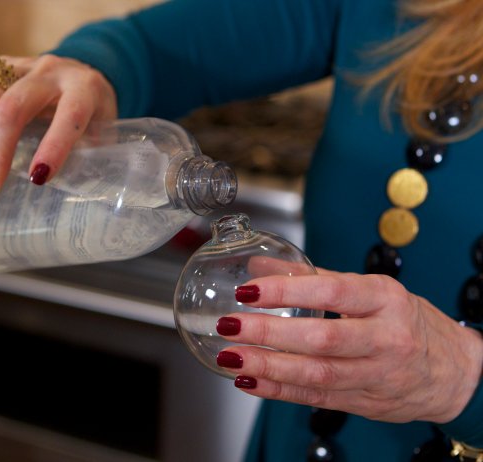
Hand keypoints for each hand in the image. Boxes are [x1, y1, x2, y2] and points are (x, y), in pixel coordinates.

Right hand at [0, 54, 117, 196]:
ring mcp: (21, 68)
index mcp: (84, 88)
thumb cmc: (95, 111)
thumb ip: (91, 156)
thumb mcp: (104, 131)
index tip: (37, 179)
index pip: (69, 114)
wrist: (84, 70)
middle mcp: (50, 73)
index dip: (54, 147)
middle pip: (14, 105)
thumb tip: (70, 193)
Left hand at [217, 270, 482, 423]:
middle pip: (323, 339)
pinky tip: (250, 381)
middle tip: (229, 325)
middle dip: (270, 333)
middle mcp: (385, 338)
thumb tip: (259, 267)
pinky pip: (317, 399)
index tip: (248, 290)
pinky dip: (280, 391)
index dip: (287, 291)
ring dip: (269, 367)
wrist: (453, 371)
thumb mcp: (371, 290)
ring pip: (318, 375)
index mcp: (385, 299)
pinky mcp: (366, 402)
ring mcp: (377, 375)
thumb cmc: (406, 321)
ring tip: (231, 357)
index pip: (332, 291)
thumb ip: (313, 276)